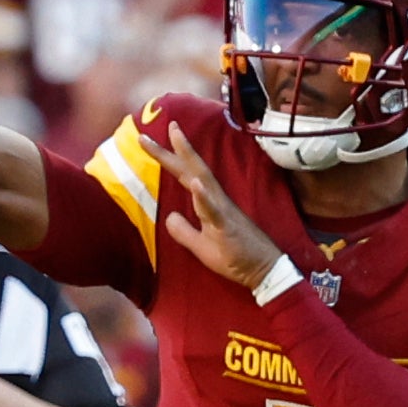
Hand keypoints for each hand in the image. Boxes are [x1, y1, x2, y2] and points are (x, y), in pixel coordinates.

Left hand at [142, 123, 285, 288]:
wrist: (264, 271)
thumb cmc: (235, 256)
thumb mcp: (201, 245)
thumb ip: (183, 231)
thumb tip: (169, 216)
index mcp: (210, 203)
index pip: (186, 175)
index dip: (170, 158)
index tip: (148, 140)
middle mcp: (216, 200)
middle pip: (191, 170)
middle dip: (170, 151)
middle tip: (144, 135)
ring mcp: (222, 211)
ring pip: (203, 179)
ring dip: (188, 158)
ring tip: (175, 138)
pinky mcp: (227, 227)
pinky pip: (214, 211)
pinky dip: (203, 197)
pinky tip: (195, 185)